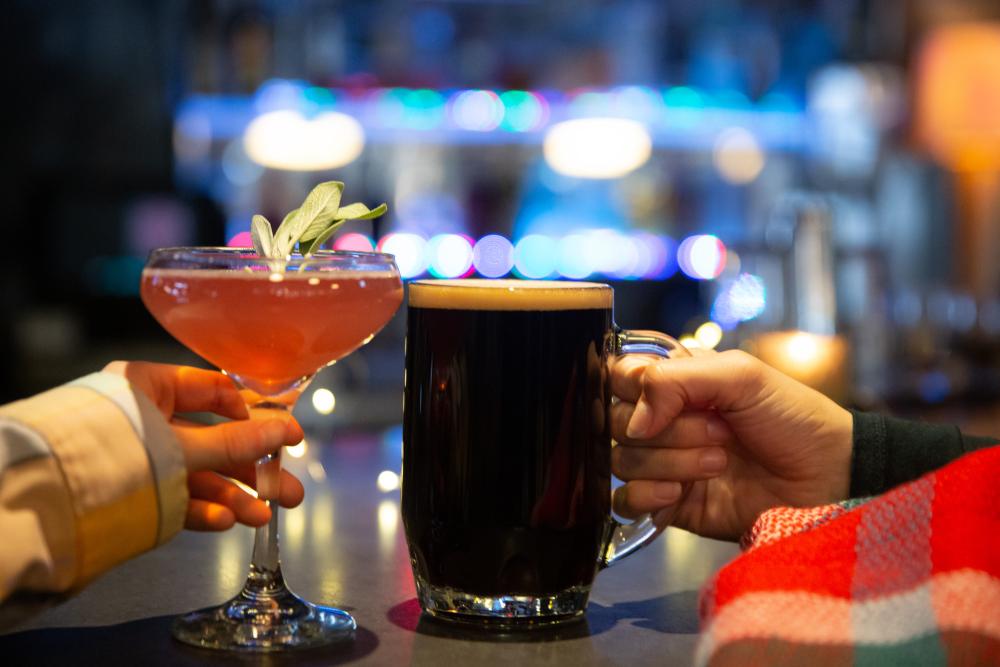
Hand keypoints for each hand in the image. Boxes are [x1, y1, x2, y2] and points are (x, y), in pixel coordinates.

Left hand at [104, 361, 305, 531]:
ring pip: (199, 474)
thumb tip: (288, 430)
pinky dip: (202, 509)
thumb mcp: (183, 444)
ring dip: (235, 495)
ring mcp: (141, 457)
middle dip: (253, 469)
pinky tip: (228, 521)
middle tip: (288, 491)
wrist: (49, 502)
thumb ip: (237, 442)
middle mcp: (146, 418)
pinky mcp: (135, 492)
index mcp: (149, 386)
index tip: (286, 437)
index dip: (253, 415)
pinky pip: (176, 497)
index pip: (214, 391)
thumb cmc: (115, 450)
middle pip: (213, 441)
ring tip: (265, 516)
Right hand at [610, 349, 852, 540]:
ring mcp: (664, 463)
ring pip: (623, 461)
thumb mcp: (741, 375)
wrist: (829, 478)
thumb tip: (633, 420)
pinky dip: (648, 496)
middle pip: (616, 422)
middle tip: (718, 432)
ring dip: (671, 462)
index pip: (618, 377)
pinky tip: (682, 494)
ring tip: (719, 463)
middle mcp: (663, 420)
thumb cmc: (793, 418)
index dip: (630, 387)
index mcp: (676, 382)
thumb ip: (675, 381)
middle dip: (668, 429)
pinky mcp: (669, 504)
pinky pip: (626, 501)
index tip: (659, 396)